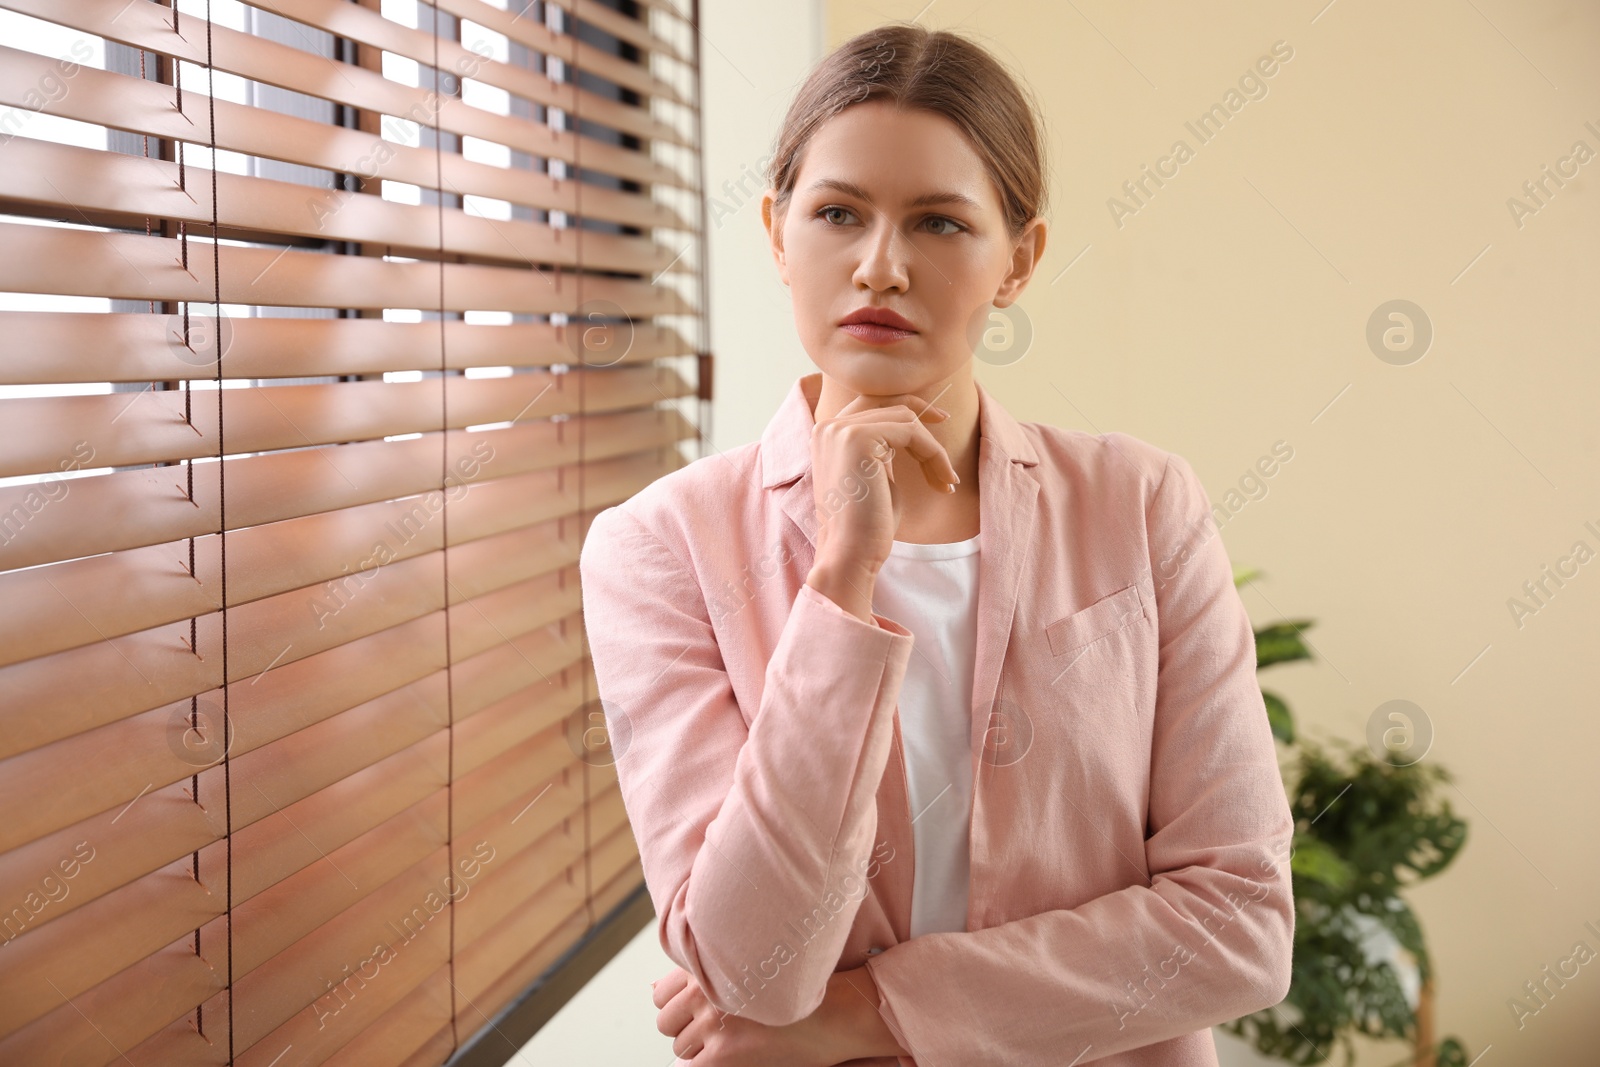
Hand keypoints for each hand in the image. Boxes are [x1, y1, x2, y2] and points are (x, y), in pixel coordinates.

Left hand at [650, 965, 832, 1065]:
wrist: (834, 1013)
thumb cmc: (794, 992)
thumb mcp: (746, 972)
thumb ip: (701, 977)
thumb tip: (651, 988)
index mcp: (710, 965)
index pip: (661, 993)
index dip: (679, 1007)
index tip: (700, 1012)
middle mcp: (705, 990)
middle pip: (665, 1022)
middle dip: (685, 1029)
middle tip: (717, 1031)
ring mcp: (712, 1022)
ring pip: (679, 1047)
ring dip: (698, 1050)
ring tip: (731, 1043)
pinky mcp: (724, 1053)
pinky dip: (702, 1066)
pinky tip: (727, 1061)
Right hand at [808, 391, 956, 578]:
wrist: (851, 554)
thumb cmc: (868, 526)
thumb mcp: (877, 476)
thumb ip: (886, 450)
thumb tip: (915, 430)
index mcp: (828, 434)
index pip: (873, 403)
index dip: (909, 407)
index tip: (939, 420)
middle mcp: (829, 426)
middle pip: (891, 405)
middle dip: (926, 425)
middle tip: (948, 442)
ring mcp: (841, 429)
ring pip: (906, 418)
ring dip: (933, 450)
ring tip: (944, 481)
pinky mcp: (858, 437)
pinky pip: (913, 432)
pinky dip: (934, 454)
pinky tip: (943, 481)